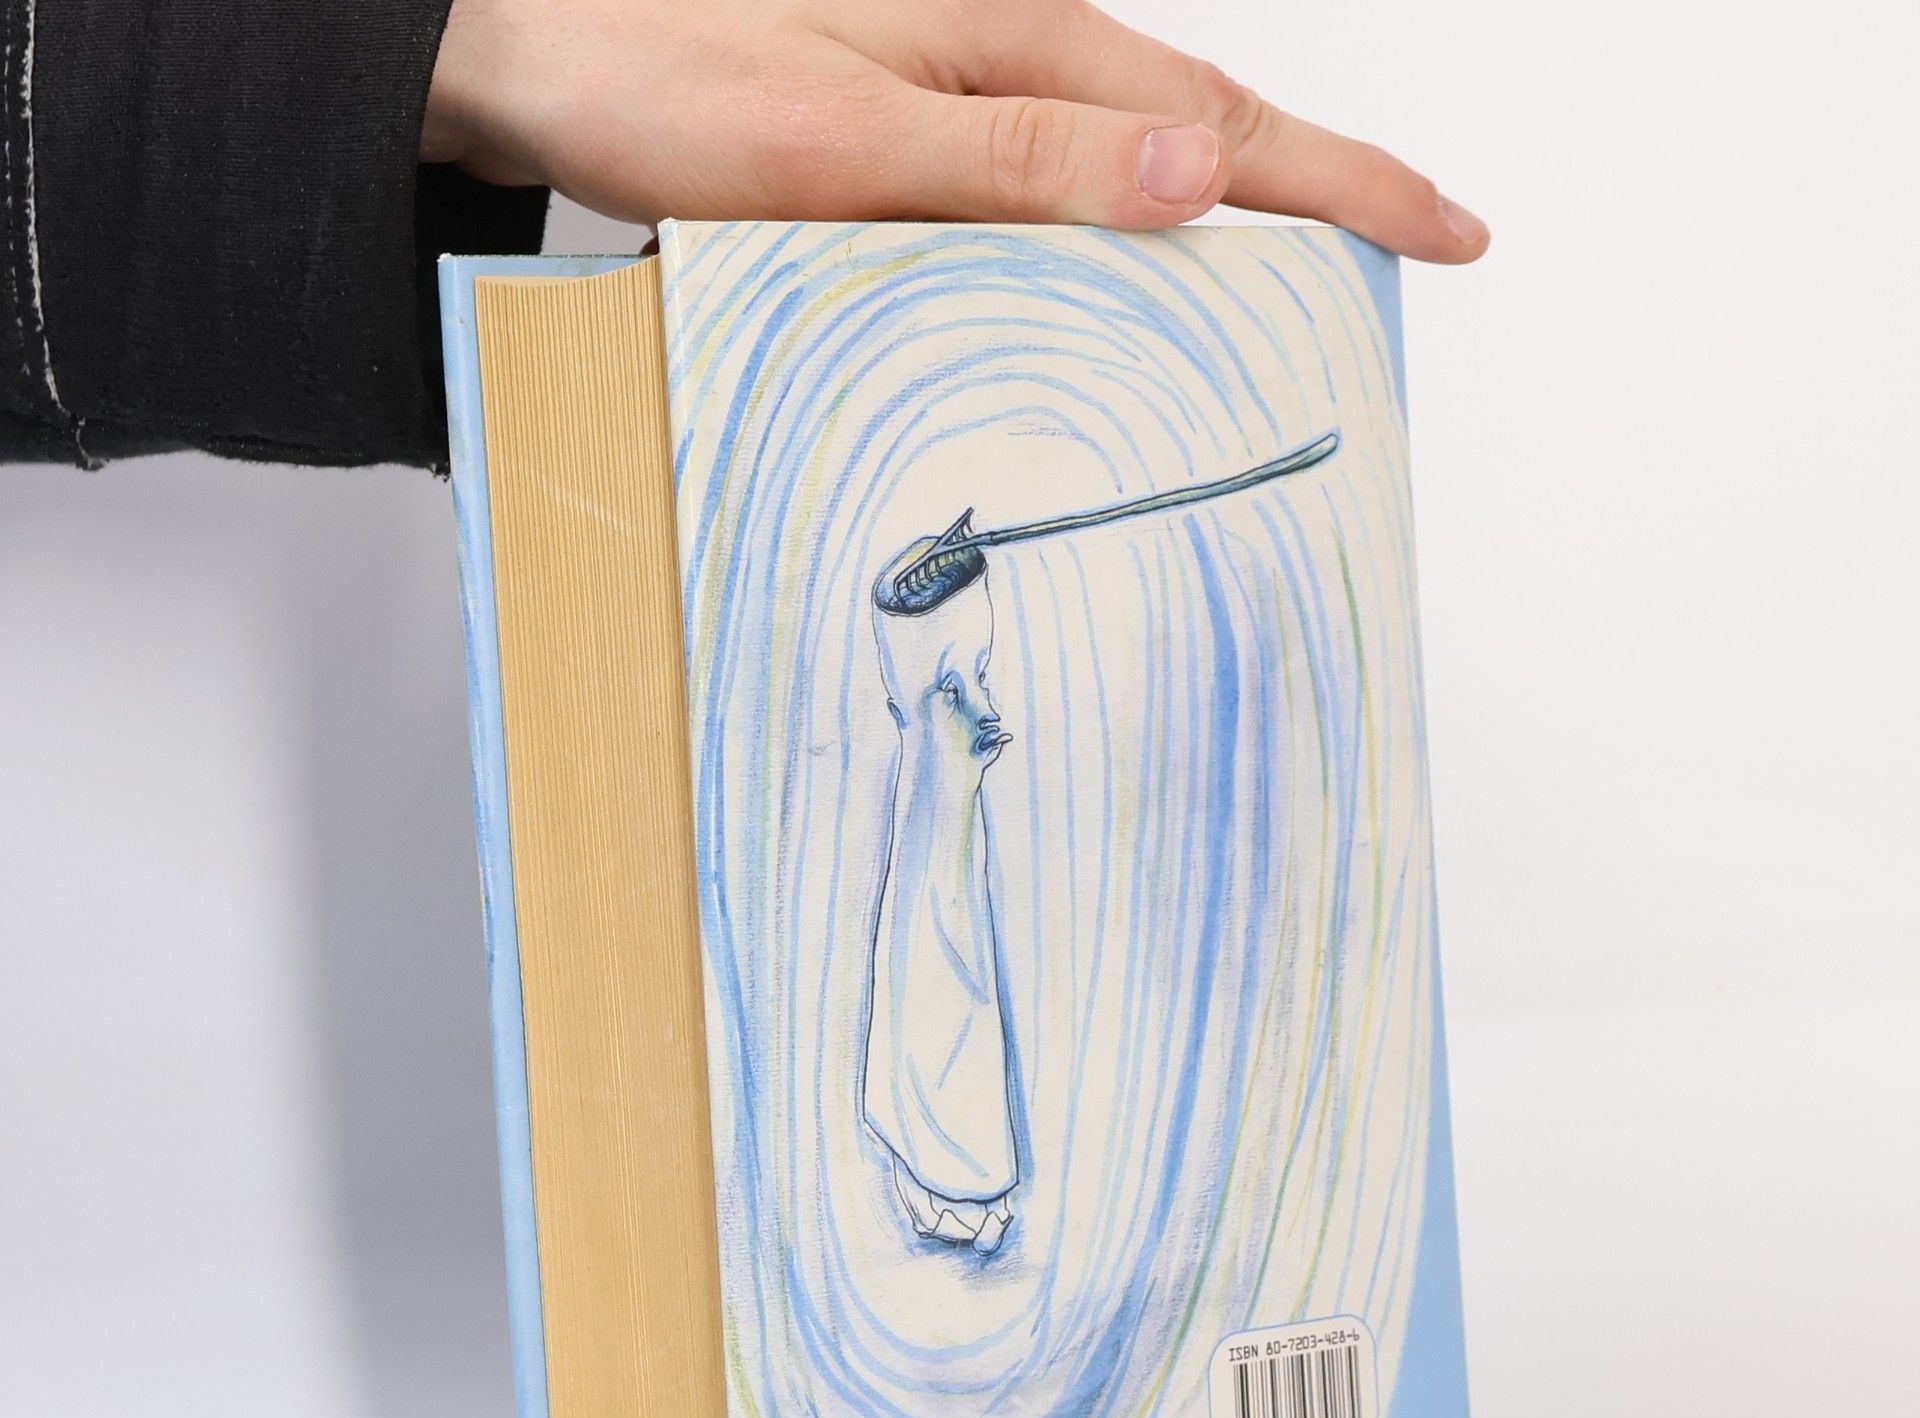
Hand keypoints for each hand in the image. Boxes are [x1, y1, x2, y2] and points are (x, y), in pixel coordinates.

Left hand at [424, 0, 1487, 262]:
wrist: (536, 39)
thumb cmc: (664, 79)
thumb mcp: (843, 140)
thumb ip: (1017, 163)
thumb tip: (1196, 182)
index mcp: (1014, 44)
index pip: (1226, 124)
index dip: (1350, 181)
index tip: (1451, 228)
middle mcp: (1005, 45)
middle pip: (1209, 122)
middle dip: (1326, 184)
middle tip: (1419, 244)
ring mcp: (966, 71)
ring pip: (1140, 141)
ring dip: (1237, 195)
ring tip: (1312, 258)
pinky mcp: (922, 105)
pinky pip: (1063, 159)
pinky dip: (1130, 205)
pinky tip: (1140, 241)